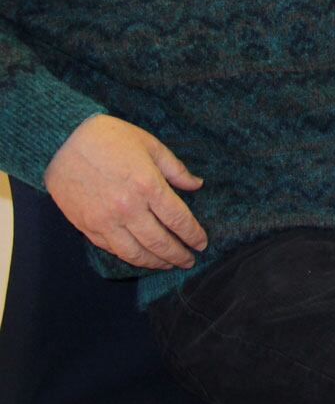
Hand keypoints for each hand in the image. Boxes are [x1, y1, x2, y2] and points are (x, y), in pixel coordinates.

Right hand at [43, 115, 207, 270]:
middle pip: (159, 242)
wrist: (62, 142)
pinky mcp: (87, 226)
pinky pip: (112, 249)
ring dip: (155, 262)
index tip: (202, 244)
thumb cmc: (110, 138)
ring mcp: (105, 221)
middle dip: (177, 255)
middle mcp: (128, 208)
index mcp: (148, 186)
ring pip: (135, 253)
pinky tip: (140, 257)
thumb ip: (176, 169)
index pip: (178, 220)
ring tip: (168, 264)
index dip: (193, 235)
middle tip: (189, 262)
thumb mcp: (150, 145)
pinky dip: (129, 257)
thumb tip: (197, 185)